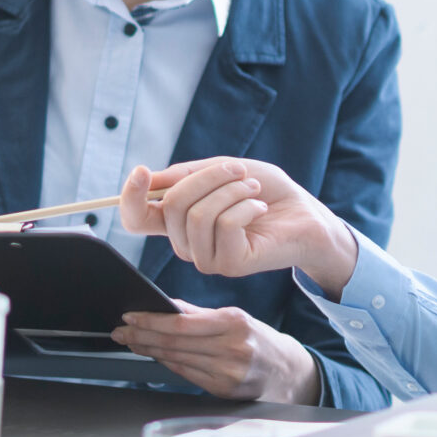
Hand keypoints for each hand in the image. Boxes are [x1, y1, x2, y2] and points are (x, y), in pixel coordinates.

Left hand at [112, 301, 322, 403]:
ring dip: (149, 351)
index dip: (150, 321)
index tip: (129, 317)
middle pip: (174, 343)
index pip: (181, 323)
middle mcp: (232, 349)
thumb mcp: (236, 318)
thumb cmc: (260, 340)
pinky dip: (167, 364)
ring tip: (131, 342)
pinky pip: (187, 375)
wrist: (289, 372)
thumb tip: (167, 306)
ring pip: (176, 360)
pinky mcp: (223, 391)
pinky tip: (154, 356)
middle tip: (120, 332)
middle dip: (141, 337)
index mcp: (234, 323)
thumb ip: (200, 314)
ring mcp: (228, 373)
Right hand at [119, 160, 360, 296]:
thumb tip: (149, 178)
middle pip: (171, 205)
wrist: (306, 215)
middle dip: (208, 176)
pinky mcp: (229, 265)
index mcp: (179, 221)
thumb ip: (186, 175)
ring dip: (230, 189)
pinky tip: (260, 208)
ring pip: (198, 214)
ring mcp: (207, 258)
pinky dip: (245, 205)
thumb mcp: (222, 171)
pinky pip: (224, 224)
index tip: (141, 172)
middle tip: (238, 171)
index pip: (137, 218)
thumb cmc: (266, 192)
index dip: (130, 197)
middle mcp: (187, 243)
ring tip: (253, 189)